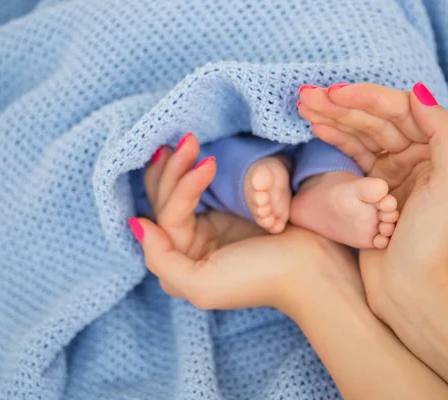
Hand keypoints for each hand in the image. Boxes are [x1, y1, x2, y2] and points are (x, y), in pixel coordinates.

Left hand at [130, 134, 363, 315]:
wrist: (311, 269)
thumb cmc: (259, 278)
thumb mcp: (202, 285)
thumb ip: (162, 259)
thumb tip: (137, 224)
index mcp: (181, 264)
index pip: (167, 216)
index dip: (181, 186)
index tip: (208, 163)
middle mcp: (190, 245)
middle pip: (168, 200)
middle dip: (174, 168)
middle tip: (189, 139)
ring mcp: (210, 227)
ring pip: (182, 190)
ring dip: (182, 165)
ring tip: (190, 140)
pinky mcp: (231, 213)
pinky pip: (204, 188)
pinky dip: (199, 171)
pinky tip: (198, 155)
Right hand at [299, 82, 447, 318]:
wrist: (413, 290)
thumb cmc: (435, 240)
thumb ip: (444, 132)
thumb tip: (418, 92)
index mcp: (440, 152)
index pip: (400, 112)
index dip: (366, 99)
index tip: (333, 93)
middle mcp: (418, 158)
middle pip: (376, 121)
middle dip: (341, 105)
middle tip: (306, 96)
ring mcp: (394, 173)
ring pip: (361, 135)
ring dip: (333, 118)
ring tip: (303, 104)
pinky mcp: (374, 190)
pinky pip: (353, 155)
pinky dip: (335, 139)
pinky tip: (317, 126)